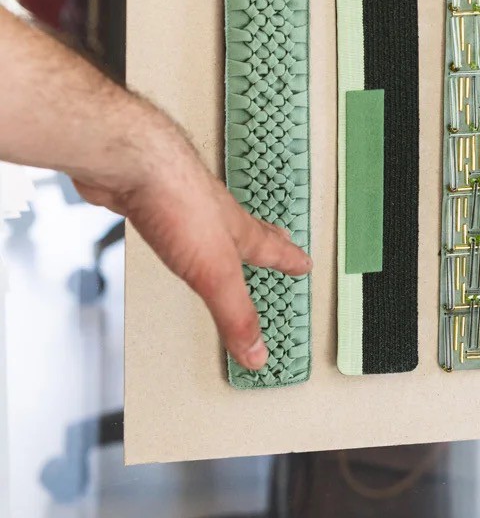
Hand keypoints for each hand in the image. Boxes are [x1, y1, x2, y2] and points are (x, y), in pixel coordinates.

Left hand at [76, 103, 309, 371]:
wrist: (136, 165)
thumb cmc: (180, 205)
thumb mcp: (213, 274)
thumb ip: (234, 314)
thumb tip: (256, 351)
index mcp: (237, 231)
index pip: (272, 250)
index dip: (290, 261)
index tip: (305, 265)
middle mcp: (217, 215)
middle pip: (250, 228)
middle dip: (268, 238)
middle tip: (281, 240)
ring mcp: (185, 204)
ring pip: (212, 220)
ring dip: (224, 229)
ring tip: (223, 237)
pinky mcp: (150, 200)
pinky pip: (170, 215)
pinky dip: (175, 224)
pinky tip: (163, 226)